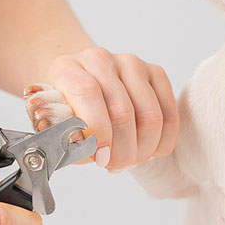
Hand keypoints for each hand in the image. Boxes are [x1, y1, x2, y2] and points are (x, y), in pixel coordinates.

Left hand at [28, 48, 177, 170]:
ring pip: (150, 116)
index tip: (101, 158)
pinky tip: (147, 151)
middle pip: (122, 111)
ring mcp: (130, 63)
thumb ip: (65, 138)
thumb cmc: (69, 109)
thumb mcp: (56, 124)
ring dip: (143, 149)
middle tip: (115, 165)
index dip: (98, 131)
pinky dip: (162, 142)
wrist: (82, 84)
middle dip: (122, 150)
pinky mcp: (154, 72)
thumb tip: (89, 151)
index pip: (87, 93)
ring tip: (130, 160)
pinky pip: (169, 114)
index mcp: (67, 69)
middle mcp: (100, 60)